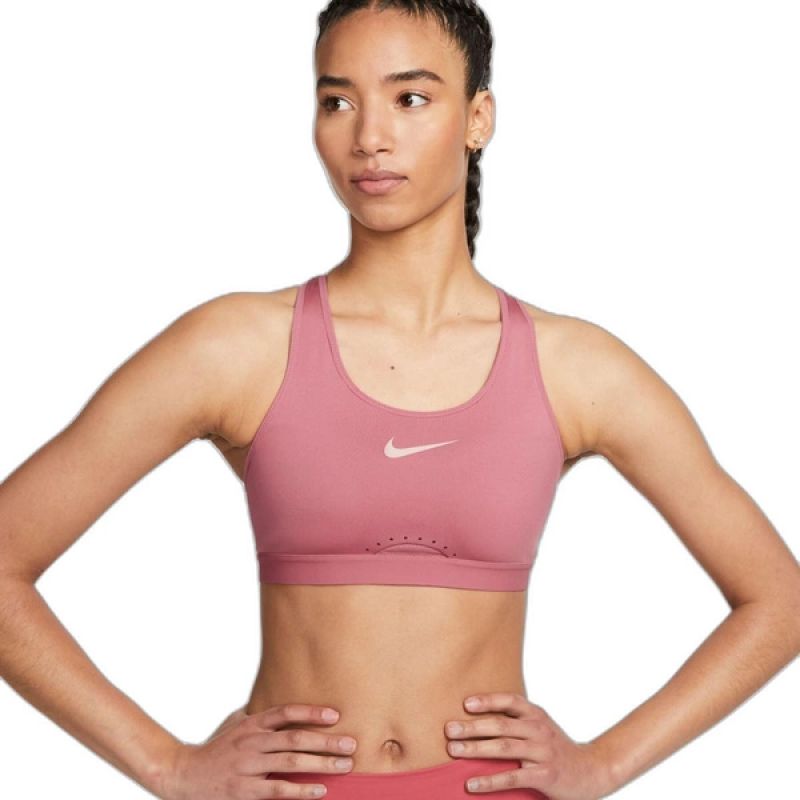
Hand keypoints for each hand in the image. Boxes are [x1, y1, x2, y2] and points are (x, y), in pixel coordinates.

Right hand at [160, 703, 357, 799]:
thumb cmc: (216, 749)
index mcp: (251, 723)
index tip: (335, 715)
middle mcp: (252, 742)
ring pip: (291, 762)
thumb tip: (285, 708)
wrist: (183, 775)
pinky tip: (320, 790)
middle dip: (326, 741)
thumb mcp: (235, 724)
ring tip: (345, 765)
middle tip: (351, 744)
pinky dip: (301, 790)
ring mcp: (248, 766)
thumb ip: (258, 717)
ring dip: (322, 764)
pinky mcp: (244, 791)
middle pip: (295, 737)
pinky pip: (278, 790)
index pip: (285, 712)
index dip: (311, 712)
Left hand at [444, 692, 614, 799]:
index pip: (509, 700)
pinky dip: (490, 780)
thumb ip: (516, 720)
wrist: (591, 771)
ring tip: (453, 751)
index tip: (465, 703)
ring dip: (476, 749)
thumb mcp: (540, 726)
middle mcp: (538, 729)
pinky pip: (512, 777)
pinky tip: (471, 784)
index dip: (488, 700)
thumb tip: (477, 717)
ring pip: (504, 748)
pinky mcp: (544, 775)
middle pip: (501, 724)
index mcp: (535, 714)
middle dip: (472, 726)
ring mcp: (542, 752)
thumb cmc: (555, 747)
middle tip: (449, 729)